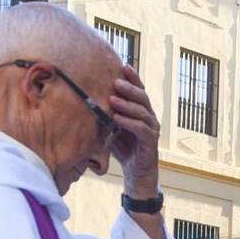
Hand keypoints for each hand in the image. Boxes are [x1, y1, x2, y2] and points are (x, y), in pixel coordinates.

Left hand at [109, 65, 160, 195]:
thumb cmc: (123, 148)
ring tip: (113, 99)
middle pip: (142, 98)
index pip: (138, 91)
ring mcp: (152, 129)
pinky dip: (129, 123)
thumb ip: (106, 114)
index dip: (133, 78)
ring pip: (143, 112)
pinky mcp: (151, 142)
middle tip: (116, 81)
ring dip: (127, 104)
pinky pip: (142, 129)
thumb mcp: (112, 127)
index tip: (123, 65)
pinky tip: (117, 118)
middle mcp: (149, 117)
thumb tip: (87, 98)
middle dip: (130, 88)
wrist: (135, 172)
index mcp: (141, 111)